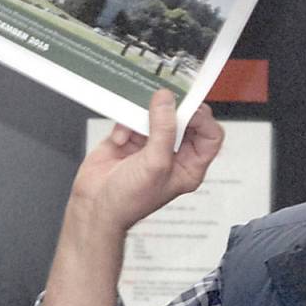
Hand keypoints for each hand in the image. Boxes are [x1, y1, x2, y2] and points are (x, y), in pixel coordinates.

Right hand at [71, 89, 224, 235]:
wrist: (94, 205)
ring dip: (144, 117)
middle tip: (161, 103)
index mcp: (189, 165)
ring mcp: (152, 144)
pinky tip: (120, 141)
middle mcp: (174, 153)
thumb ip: (164, 130)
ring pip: (158, 114)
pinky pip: (133, 117)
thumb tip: (167, 100)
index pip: (210, 136)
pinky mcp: (131, 136)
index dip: (202, 119)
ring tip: (135, 125)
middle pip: (186, 120)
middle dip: (172, 111)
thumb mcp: (155, 165)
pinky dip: (125, 125)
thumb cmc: (129, 200)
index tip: (186, 108)